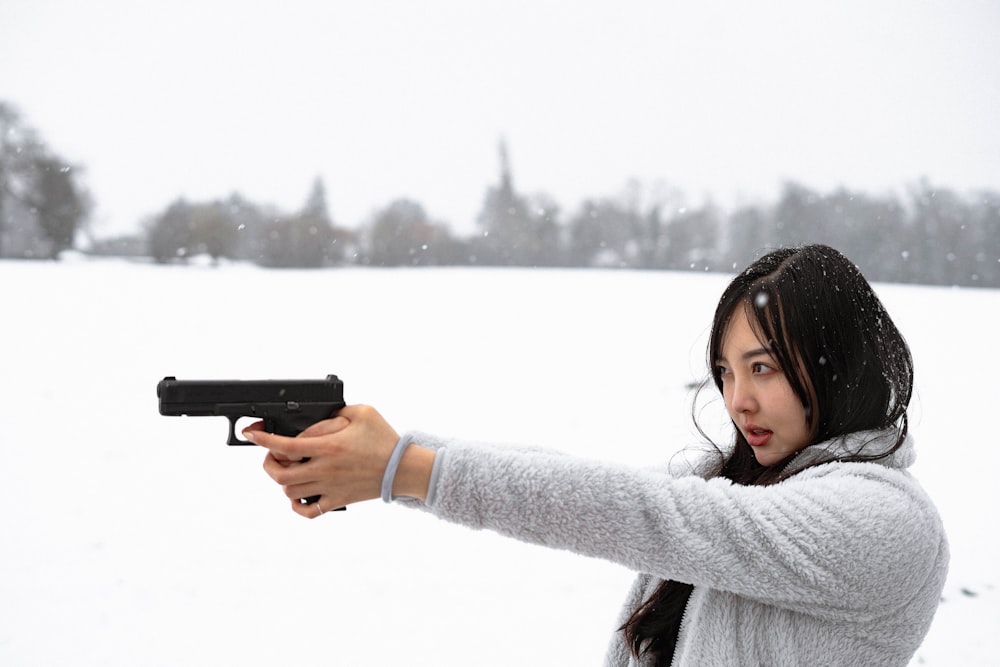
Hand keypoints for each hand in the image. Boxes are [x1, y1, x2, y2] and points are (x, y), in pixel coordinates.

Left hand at [243, 405, 434, 517]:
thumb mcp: (362, 412)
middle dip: (268, 462)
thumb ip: (334, 413)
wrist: (403, 468)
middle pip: (279, 473)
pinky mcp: (337, 500)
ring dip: (282, 479)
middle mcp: (324, 469)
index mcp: (328, 446)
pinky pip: (308, 511)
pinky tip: (298, 494)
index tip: (251, 433)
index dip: (262, 438)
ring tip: (288, 469)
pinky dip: (296, 504)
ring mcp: (329, 487)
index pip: (284, 444)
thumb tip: (314, 420)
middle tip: (272, 454)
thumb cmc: (384, 439)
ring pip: (289, 491)